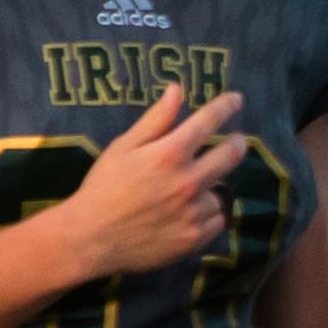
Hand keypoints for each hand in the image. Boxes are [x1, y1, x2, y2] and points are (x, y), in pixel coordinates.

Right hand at [52, 83, 247, 281]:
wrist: (91, 238)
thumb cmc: (103, 187)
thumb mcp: (123, 147)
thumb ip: (155, 120)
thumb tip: (177, 90)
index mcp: (169, 154)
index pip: (209, 121)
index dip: (226, 106)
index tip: (236, 100)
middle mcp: (188, 181)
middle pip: (231, 155)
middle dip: (236, 144)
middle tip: (235, 142)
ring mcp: (193, 212)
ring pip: (221, 192)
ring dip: (212, 187)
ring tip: (193, 190)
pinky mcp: (194, 238)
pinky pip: (217, 220)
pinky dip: (209, 215)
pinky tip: (191, 213)